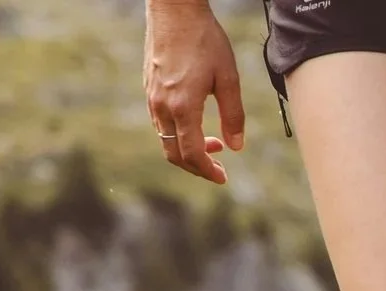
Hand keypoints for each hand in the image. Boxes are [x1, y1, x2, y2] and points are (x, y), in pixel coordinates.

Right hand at [143, 0, 244, 184]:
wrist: (175, 11)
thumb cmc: (205, 40)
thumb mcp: (229, 78)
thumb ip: (233, 115)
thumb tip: (236, 147)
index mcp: (182, 106)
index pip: (191, 154)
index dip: (207, 172)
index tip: (222, 178)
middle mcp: (162, 106)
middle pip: (174, 153)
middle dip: (197, 167)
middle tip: (218, 169)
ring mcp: (151, 97)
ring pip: (165, 138)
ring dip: (187, 149)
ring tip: (213, 145)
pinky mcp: (148, 88)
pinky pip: (160, 122)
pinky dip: (177, 133)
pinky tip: (195, 124)